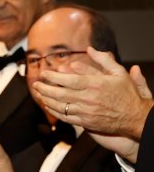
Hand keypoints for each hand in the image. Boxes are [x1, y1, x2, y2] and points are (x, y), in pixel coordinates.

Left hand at [32, 47, 153, 139]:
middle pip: (60, 94)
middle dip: (45, 89)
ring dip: (46, 100)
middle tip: (35, 84)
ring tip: (39, 94)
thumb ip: (103, 60)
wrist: (135, 117)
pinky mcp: (86, 122)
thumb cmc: (127, 94)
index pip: (69, 80)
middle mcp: (89, 99)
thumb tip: (89, 49)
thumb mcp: (119, 73)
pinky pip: (65, 117)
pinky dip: (54, 111)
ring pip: (60, 106)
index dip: (53, 77)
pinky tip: (49, 106)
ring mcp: (86, 112)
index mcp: (96, 85)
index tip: (43, 73)